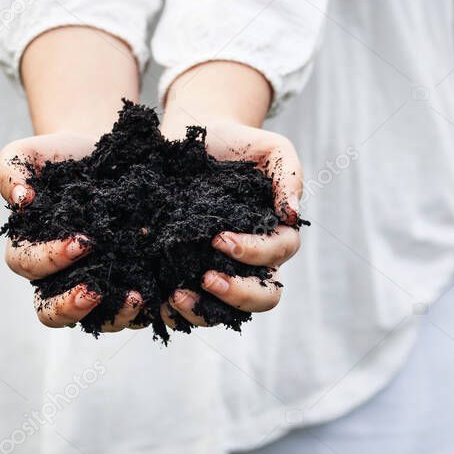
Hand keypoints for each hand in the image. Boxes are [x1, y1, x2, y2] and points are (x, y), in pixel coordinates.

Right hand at [0, 132, 145, 329]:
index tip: (81, 242)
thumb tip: (20, 200)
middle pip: (52, 311)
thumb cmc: (65, 158)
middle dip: (71, 305)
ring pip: (97, 321)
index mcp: (30, 250)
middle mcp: (60, 277)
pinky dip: (146, 311)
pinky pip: (134, 313)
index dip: (49, 260)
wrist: (111, 157)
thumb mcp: (34, 153)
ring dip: (114, 315)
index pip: (28, 266)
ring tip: (137, 297)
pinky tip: (159, 296)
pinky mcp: (129, 287)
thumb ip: (12, 170)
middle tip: (95, 290)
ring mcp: (97, 286)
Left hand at [159, 116, 302, 328]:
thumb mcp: (271, 148)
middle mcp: (255, 262)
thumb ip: (289, 175)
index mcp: (277, 234)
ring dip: (205, 310)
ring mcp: (225, 272)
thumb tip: (292, 214)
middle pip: (263, 296)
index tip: (219, 238)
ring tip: (177, 295)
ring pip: (228, 312)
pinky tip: (161, 301)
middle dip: (237, 294)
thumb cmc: (239, 144)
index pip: (276, 255)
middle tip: (206, 278)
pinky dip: (179, 312)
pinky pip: (193, 307)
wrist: (196, 141)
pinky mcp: (193, 275)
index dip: (253, 253)